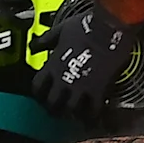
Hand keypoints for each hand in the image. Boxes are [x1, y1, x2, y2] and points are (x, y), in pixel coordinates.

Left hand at [38, 0, 143, 122]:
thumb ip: (45, 40)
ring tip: (75, 116)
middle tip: (58, 111)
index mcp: (53, 65)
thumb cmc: (87, 26)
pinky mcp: (98, 89)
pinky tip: (94, 116)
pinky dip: (93, 116)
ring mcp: (80, 86)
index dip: (38, 94)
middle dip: (53, 109)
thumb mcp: (60, 30)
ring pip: (70, 111)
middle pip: (52, 103)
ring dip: (72, 115)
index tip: (42, 96)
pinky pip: (93, 110)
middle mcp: (63, 79)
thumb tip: (34, 45)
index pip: (37, 87)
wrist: (109, 27)